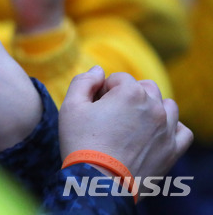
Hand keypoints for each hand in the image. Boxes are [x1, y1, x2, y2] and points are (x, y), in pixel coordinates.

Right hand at [59, 67, 192, 179]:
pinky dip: (171, 128)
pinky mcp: (172, 150)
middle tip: (110, 115)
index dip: (103, 90)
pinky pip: (182, 130)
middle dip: (128, 95)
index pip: (118, 78)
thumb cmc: (81, 143)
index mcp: (130, 92)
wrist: (98, 184)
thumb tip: (98, 70)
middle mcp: (154, 106)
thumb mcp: (71, 106)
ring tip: (132, 124)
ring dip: (152, 108)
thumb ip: (83, 81)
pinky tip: (154, 133)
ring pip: (166, 105)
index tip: (94, 107)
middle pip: (144, 87)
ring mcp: (167, 129)